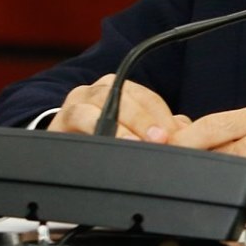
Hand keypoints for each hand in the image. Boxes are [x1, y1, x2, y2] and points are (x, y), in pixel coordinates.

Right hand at [50, 75, 177, 140]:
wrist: (63, 156)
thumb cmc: (103, 142)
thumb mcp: (133, 135)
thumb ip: (158, 130)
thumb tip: (185, 129)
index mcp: (120, 88)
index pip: (148, 99)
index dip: (164, 118)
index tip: (178, 138)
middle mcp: (98, 90)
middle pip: (126, 97)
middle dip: (145, 120)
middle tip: (160, 140)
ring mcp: (78, 101)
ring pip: (102, 103)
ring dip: (121, 125)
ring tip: (135, 144)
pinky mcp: (60, 118)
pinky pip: (78, 116)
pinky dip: (94, 128)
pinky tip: (108, 145)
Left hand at [172, 106, 245, 216]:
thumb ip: (227, 127)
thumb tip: (181, 133)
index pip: (207, 128)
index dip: (180, 140)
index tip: (163, 147)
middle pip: (210, 161)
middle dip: (196, 169)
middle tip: (192, 174)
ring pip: (222, 190)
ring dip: (216, 191)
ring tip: (233, 187)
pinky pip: (239, 212)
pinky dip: (234, 211)